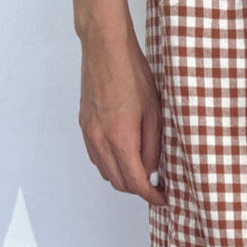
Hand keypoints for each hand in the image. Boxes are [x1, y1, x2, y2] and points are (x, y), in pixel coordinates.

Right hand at [78, 30, 166, 206]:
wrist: (105, 49)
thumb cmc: (133, 75)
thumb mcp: (154, 113)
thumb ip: (152, 146)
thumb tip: (150, 171)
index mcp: (120, 139)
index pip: (135, 182)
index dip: (151, 195)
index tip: (163, 198)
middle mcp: (100, 140)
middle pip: (118, 182)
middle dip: (138, 190)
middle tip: (156, 186)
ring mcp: (89, 133)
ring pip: (105, 171)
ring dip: (123, 177)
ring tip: (142, 170)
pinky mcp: (84, 125)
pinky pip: (96, 157)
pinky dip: (110, 164)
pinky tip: (124, 155)